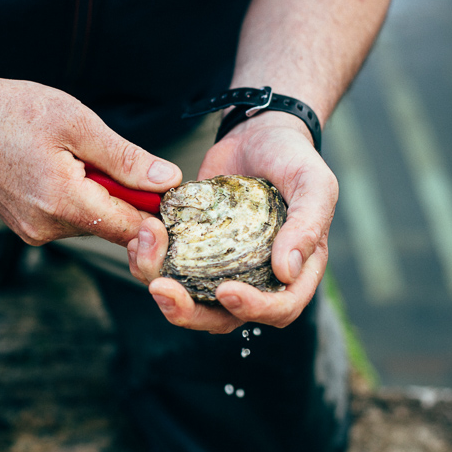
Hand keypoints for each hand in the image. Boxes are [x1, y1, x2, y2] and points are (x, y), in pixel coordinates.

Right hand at [0, 76, 180, 245]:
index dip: (157, 212)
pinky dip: (78, 196)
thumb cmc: (13, 111)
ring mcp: (33, 231)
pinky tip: (60, 166)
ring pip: (92, 222)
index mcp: (63, 203)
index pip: (130, 229)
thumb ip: (126, 159)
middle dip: (125, 196)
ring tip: (74, 155)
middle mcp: (47, 228)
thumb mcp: (77, 123)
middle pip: (112, 226)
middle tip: (110, 154)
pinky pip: (70, 218)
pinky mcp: (27, 226)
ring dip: (99, 194)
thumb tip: (168, 181)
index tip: (170, 190)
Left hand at [128, 112, 336, 331]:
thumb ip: (307, 224)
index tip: (225, 290)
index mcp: (294, 272)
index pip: (279, 308)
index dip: (253, 309)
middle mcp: (256, 278)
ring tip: (143, 248)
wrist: (259, 133)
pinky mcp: (192, 249)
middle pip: (223, 318)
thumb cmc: (294, 159)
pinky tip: (138, 239)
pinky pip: (168, 268)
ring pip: (188, 298)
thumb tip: (287, 272)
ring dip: (159, 282)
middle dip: (188, 312)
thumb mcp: (313, 183)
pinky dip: (148, 260)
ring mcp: (220, 266)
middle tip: (161, 289)